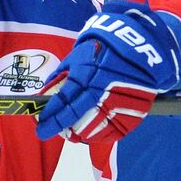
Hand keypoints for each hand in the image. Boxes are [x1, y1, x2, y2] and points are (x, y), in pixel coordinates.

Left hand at [35, 1, 180, 145]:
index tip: (41, 128)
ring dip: (82, 134)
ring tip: (73, 135)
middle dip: (63, 128)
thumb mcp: (77, 55)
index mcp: (85, 74)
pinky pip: (117, 129)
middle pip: (78, 116)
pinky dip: (103, 135)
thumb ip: (62, 75)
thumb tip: (46, 92)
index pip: (63, 101)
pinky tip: (93, 136)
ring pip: (96, 126)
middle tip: (56, 133)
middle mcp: (100, 88)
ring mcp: (119, 99)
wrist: (140, 44)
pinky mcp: (134, 107)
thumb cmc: (102, 48)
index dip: (51, 118)